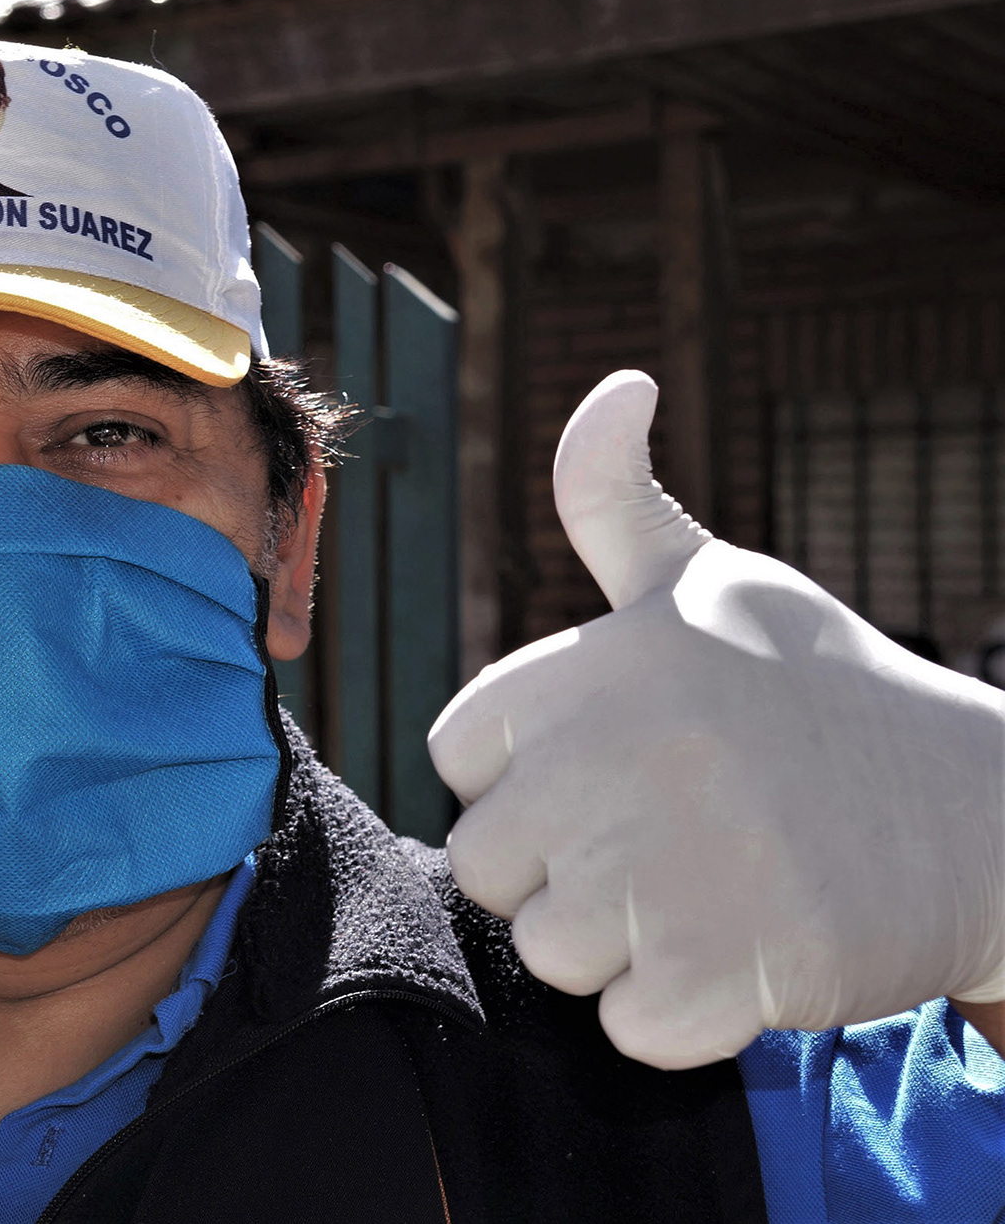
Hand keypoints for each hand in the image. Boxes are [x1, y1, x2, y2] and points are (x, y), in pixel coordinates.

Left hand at [428, 370, 1004, 1068]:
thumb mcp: (718, 583)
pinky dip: (682, 1013)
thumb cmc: (824, 696)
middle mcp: (622, 756)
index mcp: (595, 665)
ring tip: (713, 886)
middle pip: (488, 867)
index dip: (527, 775)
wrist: (989, 810)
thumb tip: (617, 383)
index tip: (617, 764)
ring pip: (550, 952)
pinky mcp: (736, 971)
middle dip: (562, 869)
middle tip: (669, 838)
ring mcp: (677, 867)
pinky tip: (748, 946)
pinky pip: (627, 1027)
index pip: (458, 756)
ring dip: (622, 944)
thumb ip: (618, 503)